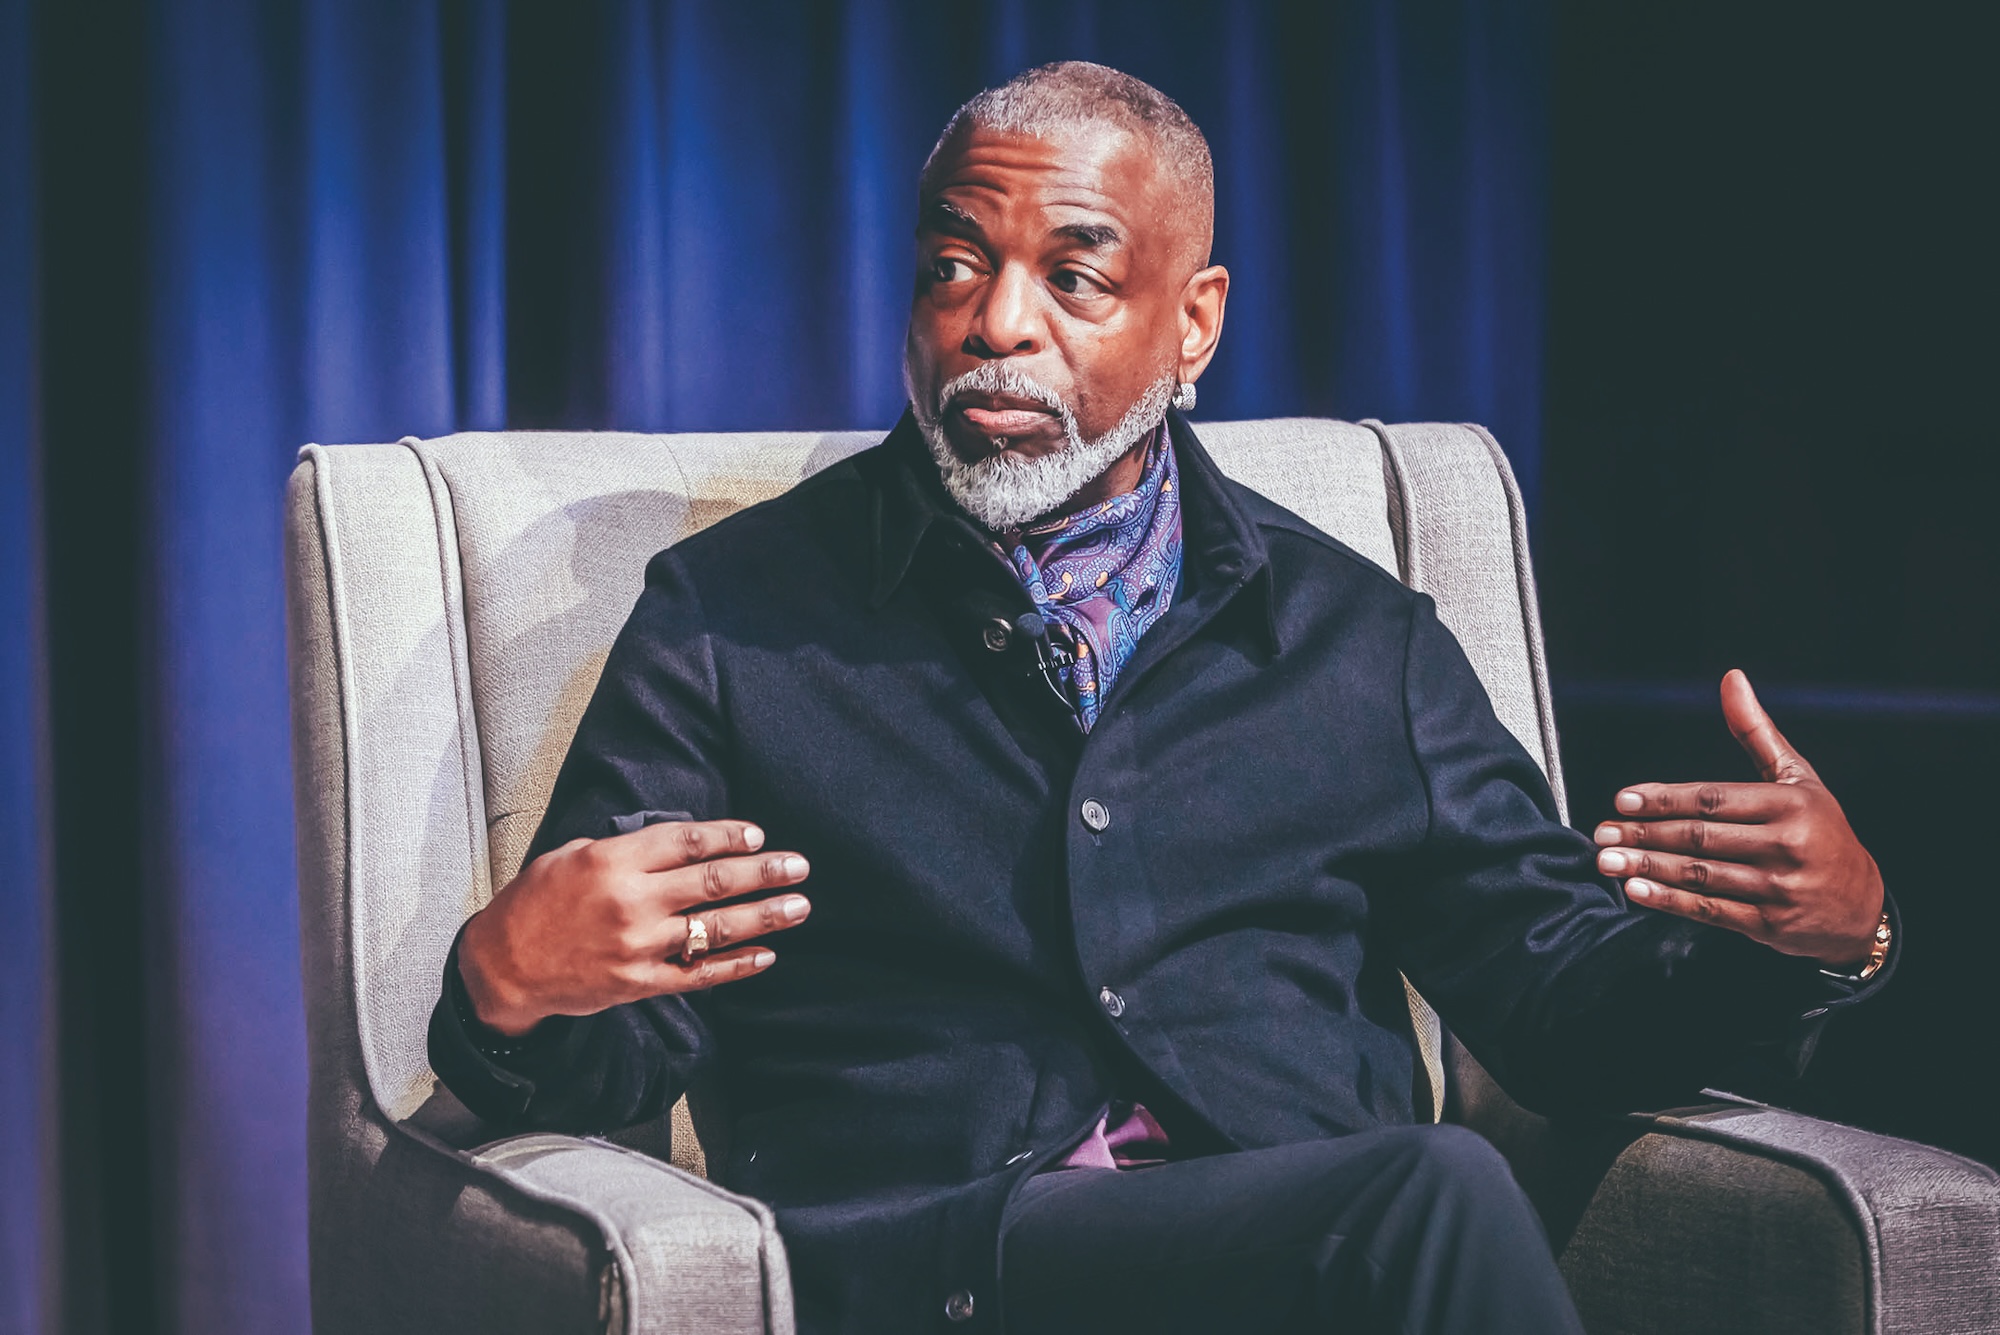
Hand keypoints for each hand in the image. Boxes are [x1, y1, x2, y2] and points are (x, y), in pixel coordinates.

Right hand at [457, 819, 811, 1035]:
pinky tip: (765, 955)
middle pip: (714, 881)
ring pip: (715, 928)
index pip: (688, 842)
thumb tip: (678, 842)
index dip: (730, 837)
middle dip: (763, 872)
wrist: (502, 966)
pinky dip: (735, 965)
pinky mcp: (639, 983)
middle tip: (798, 866)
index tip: (758, 836)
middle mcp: (632, 901)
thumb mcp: (573, 855)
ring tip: (798, 905)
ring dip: (764, 916)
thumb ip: (626, 847)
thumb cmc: (535, 903)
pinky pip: (699, 975)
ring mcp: (639, 946)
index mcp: (614, 861)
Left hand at [1591, 669, 1884, 968]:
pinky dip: (1671, 901)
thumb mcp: (1797, 778)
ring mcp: (1779, 887)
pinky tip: (1638, 890)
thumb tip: (1731, 679)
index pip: (1714, 799)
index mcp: (1790, 805)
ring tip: (1608, 860)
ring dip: (1648, 867)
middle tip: (1603, 832)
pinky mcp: (1770, 923)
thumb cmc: (1822, 831)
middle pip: (1701, 837)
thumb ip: (1757, 732)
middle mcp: (1787, 845)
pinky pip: (1711, 910)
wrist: (1862, 904)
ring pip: (1700, 874)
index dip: (1665, 800)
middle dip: (1645, 834)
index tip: (1624, 800)